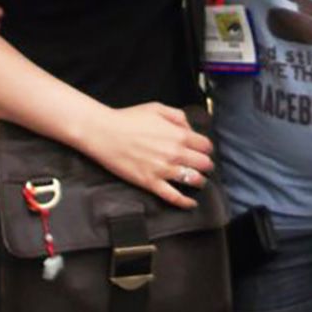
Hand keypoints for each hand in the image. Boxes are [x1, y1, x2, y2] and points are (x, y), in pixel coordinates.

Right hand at [82, 102, 214, 208]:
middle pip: (203, 164)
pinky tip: (191, 203)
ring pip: (193, 180)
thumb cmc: (129, 119)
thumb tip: (190, 128)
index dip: (206, 148)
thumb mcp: (158, 108)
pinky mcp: (150, 183)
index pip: (205, 145)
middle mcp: (175, 153)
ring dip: (200, 181)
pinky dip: (185, 202)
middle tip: (204, 166)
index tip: (204, 150)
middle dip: (206, 165)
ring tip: (199, 181)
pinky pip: (173, 196)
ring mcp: (163, 170)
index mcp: (178, 134)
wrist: (105, 133)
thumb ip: (178, 117)